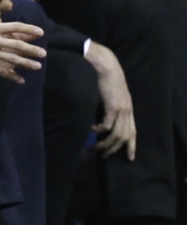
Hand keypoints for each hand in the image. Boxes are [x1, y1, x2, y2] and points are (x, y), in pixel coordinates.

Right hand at [0, 0, 44, 81]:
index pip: (14, 27)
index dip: (29, 29)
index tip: (40, 32)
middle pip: (16, 45)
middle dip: (31, 50)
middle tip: (43, 53)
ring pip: (10, 59)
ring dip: (25, 63)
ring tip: (37, 66)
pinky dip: (9, 76)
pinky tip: (19, 80)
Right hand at [84, 41, 136, 159]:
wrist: (106, 66)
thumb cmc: (106, 79)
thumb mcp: (112, 96)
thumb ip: (111, 107)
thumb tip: (103, 120)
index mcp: (128, 110)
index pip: (133, 132)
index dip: (132, 146)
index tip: (130, 158)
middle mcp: (127, 111)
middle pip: (125, 136)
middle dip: (115, 149)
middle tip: (104, 155)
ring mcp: (121, 109)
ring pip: (116, 134)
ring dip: (106, 143)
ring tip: (96, 146)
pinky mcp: (112, 106)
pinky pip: (106, 125)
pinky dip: (98, 130)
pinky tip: (90, 128)